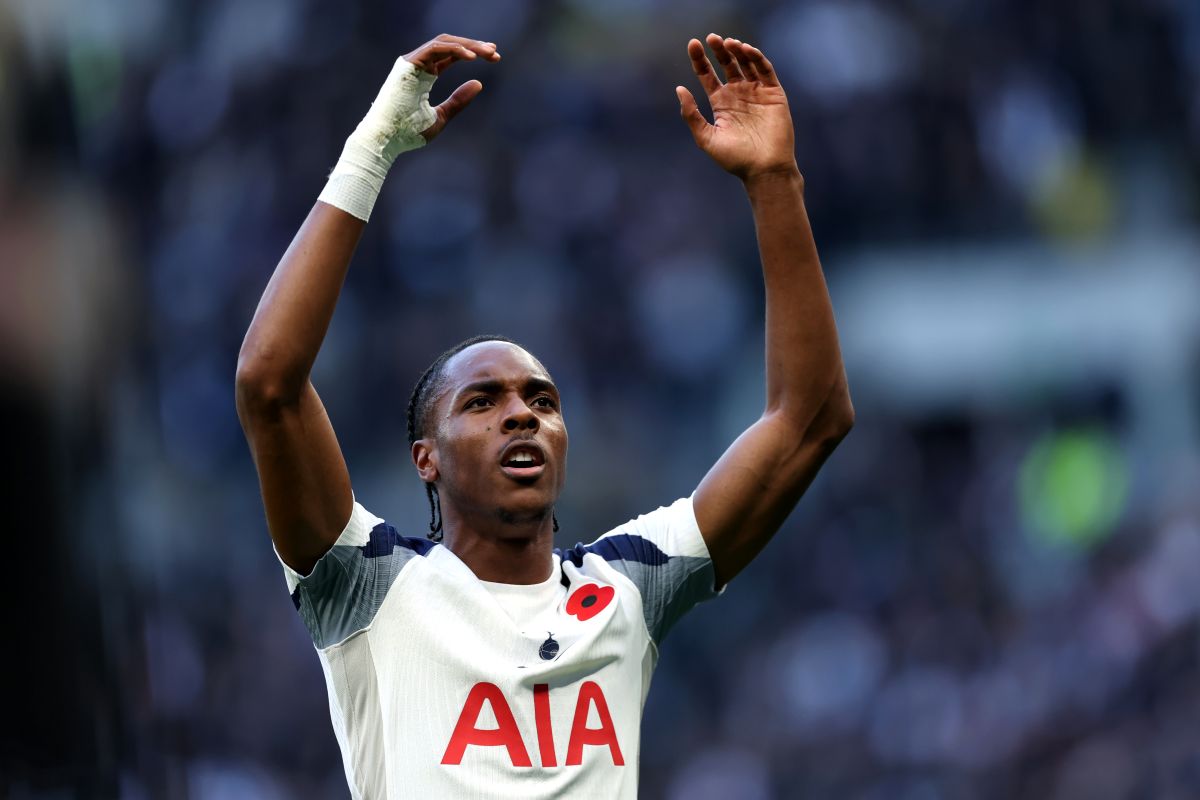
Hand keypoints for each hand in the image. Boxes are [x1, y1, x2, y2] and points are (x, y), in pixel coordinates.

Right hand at [401, 34, 500, 141]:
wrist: (386, 140)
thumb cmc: (408, 132)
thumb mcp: (441, 116)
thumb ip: (458, 101)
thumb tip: (479, 83)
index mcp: (424, 75)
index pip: (451, 55)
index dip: (472, 52)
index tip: (494, 57)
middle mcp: (418, 65)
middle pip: (450, 45)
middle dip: (474, 46)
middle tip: (495, 52)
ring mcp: (412, 63)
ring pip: (444, 43)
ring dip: (468, 45)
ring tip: (489, 53)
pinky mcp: (408, 64)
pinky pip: (435, 49)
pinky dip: (454, 50)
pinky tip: (472, 57)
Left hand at [677, 34, 798, 181]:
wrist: (764, 169)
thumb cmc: (735, 159)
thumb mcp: (706, 137)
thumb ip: (691, 114)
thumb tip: (679, 89)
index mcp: (721, 103)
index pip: (707, 75)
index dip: (700, 60)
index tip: (693, 44)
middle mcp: (738, 94)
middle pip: (726, 64)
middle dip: (718, 50)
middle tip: (711, 38)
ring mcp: (757, 92)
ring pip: (746, 63)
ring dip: (737, 50)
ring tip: (728, 42)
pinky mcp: (774, 94)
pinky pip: (765, 70)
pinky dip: (756, 58)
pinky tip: (746, 50)